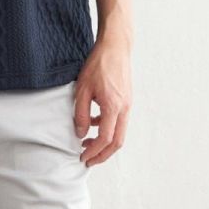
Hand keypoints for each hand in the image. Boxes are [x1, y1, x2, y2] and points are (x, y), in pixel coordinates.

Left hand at [73, 35, 131, 166]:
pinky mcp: (126, 100)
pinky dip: (107, 129)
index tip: (82, 157)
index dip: (94, 151)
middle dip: (102, 155)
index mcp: (114, 107)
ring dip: (104, 143)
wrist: (116, 47)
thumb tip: (81, 133)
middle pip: (117, 142)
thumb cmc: (99, 64)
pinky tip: (93, 124)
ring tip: (86, 144)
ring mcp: (128, 105)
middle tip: (88, 160)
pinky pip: (119, 121)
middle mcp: (124, 109)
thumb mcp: (82, 89)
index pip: (105, 139)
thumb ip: (81, 114)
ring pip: (120, 133)